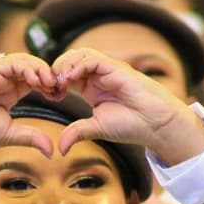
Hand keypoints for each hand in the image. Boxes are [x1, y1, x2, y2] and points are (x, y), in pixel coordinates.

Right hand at [0, 53, 58, 166]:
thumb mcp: (11, 134)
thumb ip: (32, 137)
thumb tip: (52, 151)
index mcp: (9, 91)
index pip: (34, 79)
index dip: (49, 84)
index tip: (60, 96)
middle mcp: (2, 79)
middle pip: (31, 66)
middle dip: (48, 74)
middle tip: (60, 87)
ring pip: (23, 60)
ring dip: (40, 69)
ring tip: (50, 82)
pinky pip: (12, 63)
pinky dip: (26, 68)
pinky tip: (36, 80)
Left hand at [51, 48, 203, 164]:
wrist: (155, 124)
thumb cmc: (131, 125)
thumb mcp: (97, 128)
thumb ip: (77, 132)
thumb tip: (60, 149)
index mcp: (91, 87)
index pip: (67, 74)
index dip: (54, 81)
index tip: (49, 95)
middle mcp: (99, 75)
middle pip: (71, 59)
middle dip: (56, 69)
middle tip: (50, 86)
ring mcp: (108, 70)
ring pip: (81, 54)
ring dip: (66, 65)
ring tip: (59, 81)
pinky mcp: (117, 69)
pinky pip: (93, 59)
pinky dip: (79, 66)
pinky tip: (71, 79)